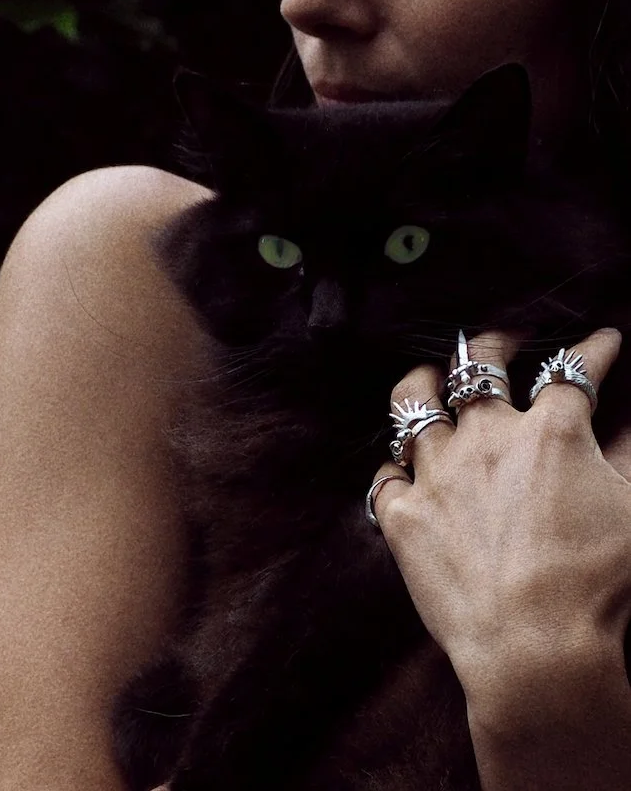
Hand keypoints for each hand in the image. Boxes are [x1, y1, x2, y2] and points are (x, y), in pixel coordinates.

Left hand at [371, 328, 630, 715]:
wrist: (535, 650)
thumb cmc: (596, 585)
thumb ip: (625, 452)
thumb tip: (625, 419)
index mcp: (549, 432)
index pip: (572, 371)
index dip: (591, 352)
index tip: (602, 341)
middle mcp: (486, 439)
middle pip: (478, 365)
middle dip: (494, 342)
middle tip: (504, 340)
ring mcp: (437, 474)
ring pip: (413, 402)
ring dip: (424, 383)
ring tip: (432, 379)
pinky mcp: (403, 516)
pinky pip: (385, 476)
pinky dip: (394, 468)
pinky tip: (403, 468)